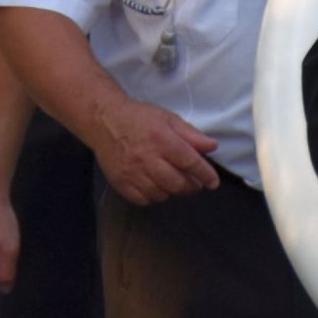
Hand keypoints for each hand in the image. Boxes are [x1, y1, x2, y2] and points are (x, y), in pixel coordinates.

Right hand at [88, 96, 222, 204]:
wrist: (104, 121)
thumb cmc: (139, 118)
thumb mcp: (167, 118)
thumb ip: (190, 134)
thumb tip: (212, 146)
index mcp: (161, 139)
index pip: (190, 162)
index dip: (205, 174)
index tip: (213, 181)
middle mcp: (147, 158)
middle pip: (177, 183)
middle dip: (191, 186)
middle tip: (194, 182)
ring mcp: (133, 173)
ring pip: (162, 194)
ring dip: (172, 190)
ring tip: (173, 181)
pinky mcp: (121, 183)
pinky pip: (144, 200)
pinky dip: (154, 196)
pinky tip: (155, 185)